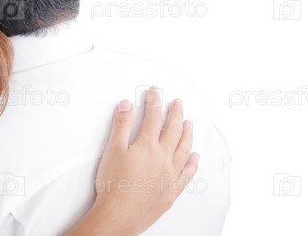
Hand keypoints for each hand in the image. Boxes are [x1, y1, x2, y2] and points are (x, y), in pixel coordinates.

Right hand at [65, 86, 198, 235]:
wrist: (118, 216)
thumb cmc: (113, 185)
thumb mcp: (112, 150)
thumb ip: (121, 125)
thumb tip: (127, 105)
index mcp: (148, 146)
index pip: (153, 117)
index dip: (154, 102)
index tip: (155, 91)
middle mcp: (163, 158)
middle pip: (173, 130)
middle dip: (176, 113)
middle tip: (178, 102)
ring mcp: (170, 175)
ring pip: (183, 149)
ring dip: (187, 133)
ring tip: (189, 123)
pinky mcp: (171, 191)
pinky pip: (187, 174)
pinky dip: (193, 163)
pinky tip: (195, 157)